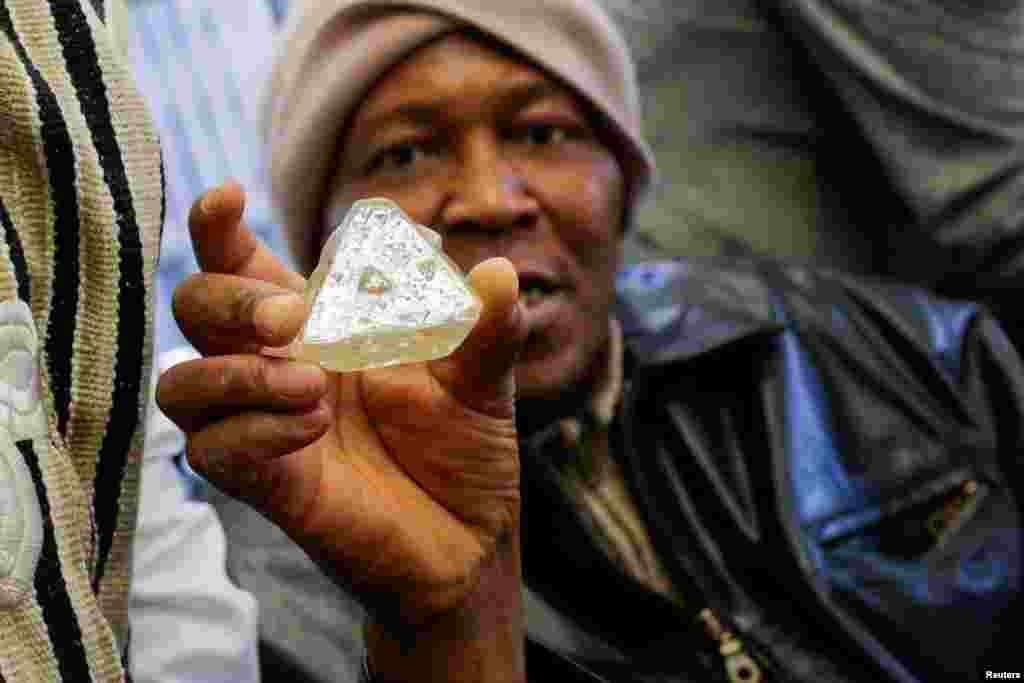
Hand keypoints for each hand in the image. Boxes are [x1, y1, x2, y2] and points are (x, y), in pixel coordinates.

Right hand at [157, 181, 525, 627]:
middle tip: (292, 319)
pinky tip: (312, 430)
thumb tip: (499, 273)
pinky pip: (212, 449)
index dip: (217, 228)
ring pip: (181, 384)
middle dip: (229, 299)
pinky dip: (254, 431)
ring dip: (237, 375)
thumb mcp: (485, 380)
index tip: (226, 196)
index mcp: (320, 323)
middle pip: (196, 308)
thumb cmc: (464, 445)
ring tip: (315, 388)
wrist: (469, 535)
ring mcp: (263, 425)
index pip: (242, 262)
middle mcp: (278, 366)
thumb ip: (487, 328)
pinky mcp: (265, 482)